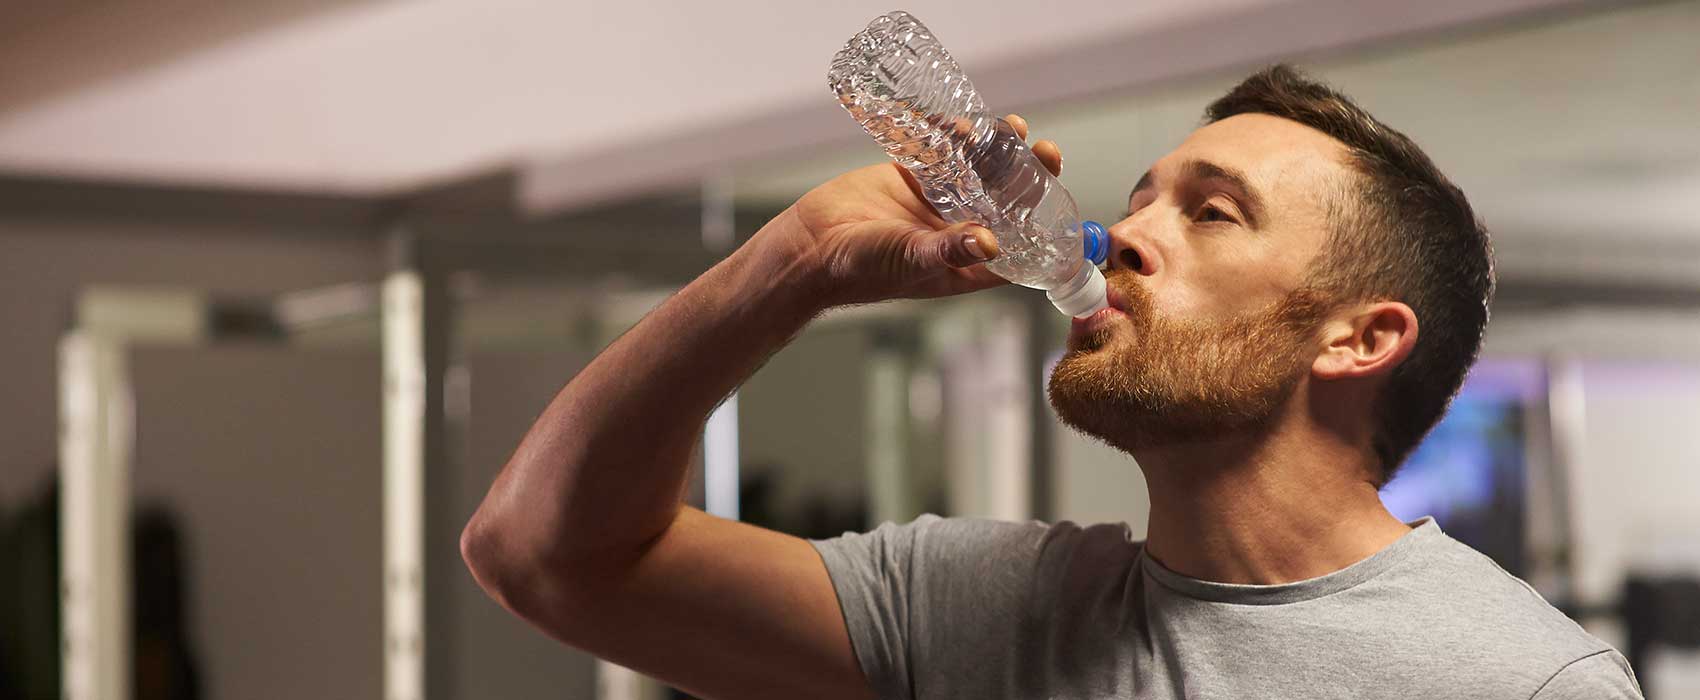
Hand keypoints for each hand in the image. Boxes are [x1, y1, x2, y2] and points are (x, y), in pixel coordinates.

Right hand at [764, 114, 1063, 307]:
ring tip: (1012, 126)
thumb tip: (990, 242)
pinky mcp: (912, 177)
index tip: (1062, 199)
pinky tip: (968, 121)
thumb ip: (951, 249)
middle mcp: (957, 232)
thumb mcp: (912, 259)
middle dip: (1028, 176)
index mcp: (967, 264)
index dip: (1045, 225)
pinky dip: (955, 136)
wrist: (811, 245)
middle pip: (1006, 202)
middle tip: (1044, 151)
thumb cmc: (861, 268)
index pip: (1020, 247)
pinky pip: (943, 154)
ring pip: (979, 173)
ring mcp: (936, 203)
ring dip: (997, 151)